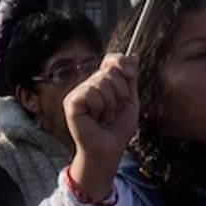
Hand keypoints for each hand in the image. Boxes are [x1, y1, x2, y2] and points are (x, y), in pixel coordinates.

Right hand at [65, 54, 138, 200]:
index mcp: (102, 82)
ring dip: (110, 104)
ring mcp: (79, 92)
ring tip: (105, 117)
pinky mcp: (71, 102)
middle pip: (110, 70)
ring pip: (102, 82)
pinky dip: (99, 107)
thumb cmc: (118, 129)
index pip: (110, 59)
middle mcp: (89, 84)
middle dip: (120, 92)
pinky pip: (91, 93)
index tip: (131, 72)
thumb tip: (134, 56)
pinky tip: (95, 118)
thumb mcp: (129, 101)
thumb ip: (130, 79)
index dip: (121, 61)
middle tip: (114, 110)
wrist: (109, 150)